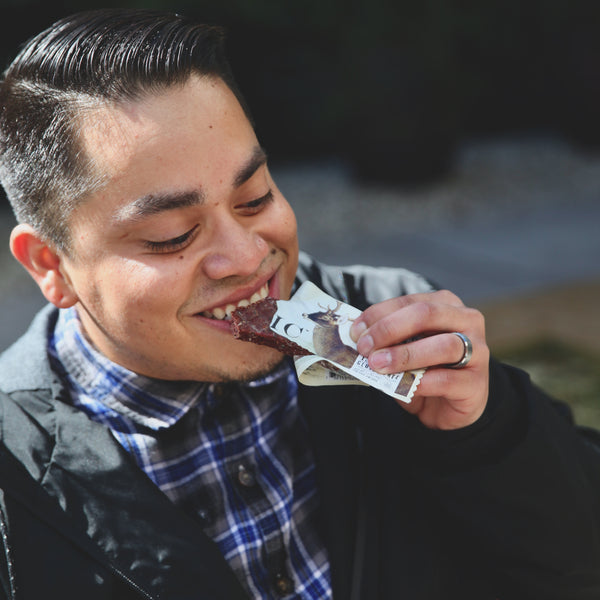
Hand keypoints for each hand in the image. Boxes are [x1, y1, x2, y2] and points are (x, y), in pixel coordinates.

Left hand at [349, 290, 489, 429]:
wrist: (449, 407)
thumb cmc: (424, 370)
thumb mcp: (404, 348)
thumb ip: (387, 340)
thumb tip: (357, 337)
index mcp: (445, 305)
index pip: (410, 301)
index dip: (379, 314)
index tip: (356, 331)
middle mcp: (466, 321)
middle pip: (426, 314)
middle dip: (389, 329)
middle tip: (365, 347)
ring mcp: (477, 351)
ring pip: (442, 345)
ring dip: (404, 355)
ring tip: (377, 365)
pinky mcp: (477, 383)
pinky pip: (447, 379)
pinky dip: (421, 382)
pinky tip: (403, 386)